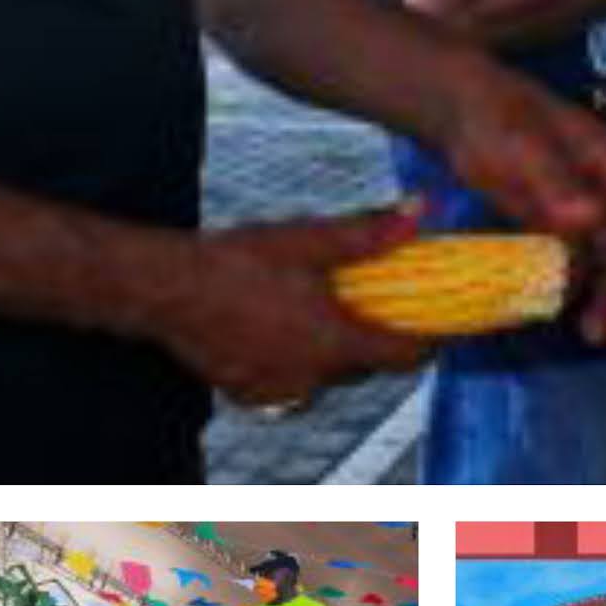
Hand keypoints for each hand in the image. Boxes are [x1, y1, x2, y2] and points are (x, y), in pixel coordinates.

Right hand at [150, 204, 438, 407]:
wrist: (168, 287)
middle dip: (376, 341)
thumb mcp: (311, 240)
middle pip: (366, 366)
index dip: (426, 344)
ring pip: (327, 377)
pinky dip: (297, 363)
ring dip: (335, 353)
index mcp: (335, 342)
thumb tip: (419, 212)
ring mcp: (279, 390)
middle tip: (376, 309)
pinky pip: (291, 385)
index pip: (403, 357)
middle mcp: (311, 377)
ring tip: (325, 315)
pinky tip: (283, 332)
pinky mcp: (249, 394)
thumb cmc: (239, 261)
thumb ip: (370, 233)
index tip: (437, 330)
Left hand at [432, 46, 605, 345]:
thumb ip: (556, 183)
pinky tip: (568, 315)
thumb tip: (592, 218)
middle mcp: (605, 190)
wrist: (458, 109)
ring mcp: (580, 208)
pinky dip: (577, 288)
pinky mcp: (554, 222)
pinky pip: (576, 261)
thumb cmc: (497, 118)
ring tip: (596, 335)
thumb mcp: (523, 147)